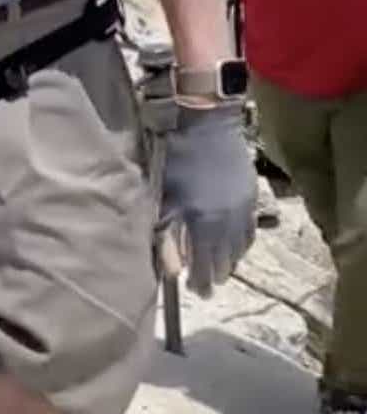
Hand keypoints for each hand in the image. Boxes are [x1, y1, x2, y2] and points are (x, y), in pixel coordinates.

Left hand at [159, 101, 256, 296]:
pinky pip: (250, 227)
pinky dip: (242, 241)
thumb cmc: (175, 156)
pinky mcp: (250, 192)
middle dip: (215, 274)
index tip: (196, 292)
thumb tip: (170, 269)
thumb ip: (166, 234)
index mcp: (205, 221)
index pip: (205, 262)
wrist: (205, 121)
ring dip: (231, 259)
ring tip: (222, 270)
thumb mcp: (163, 197)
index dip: (200, 280)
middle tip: (207, 288)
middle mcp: (229, 218)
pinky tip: (237, 245)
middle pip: (225, 257)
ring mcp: (243, 205)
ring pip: (240, 244)